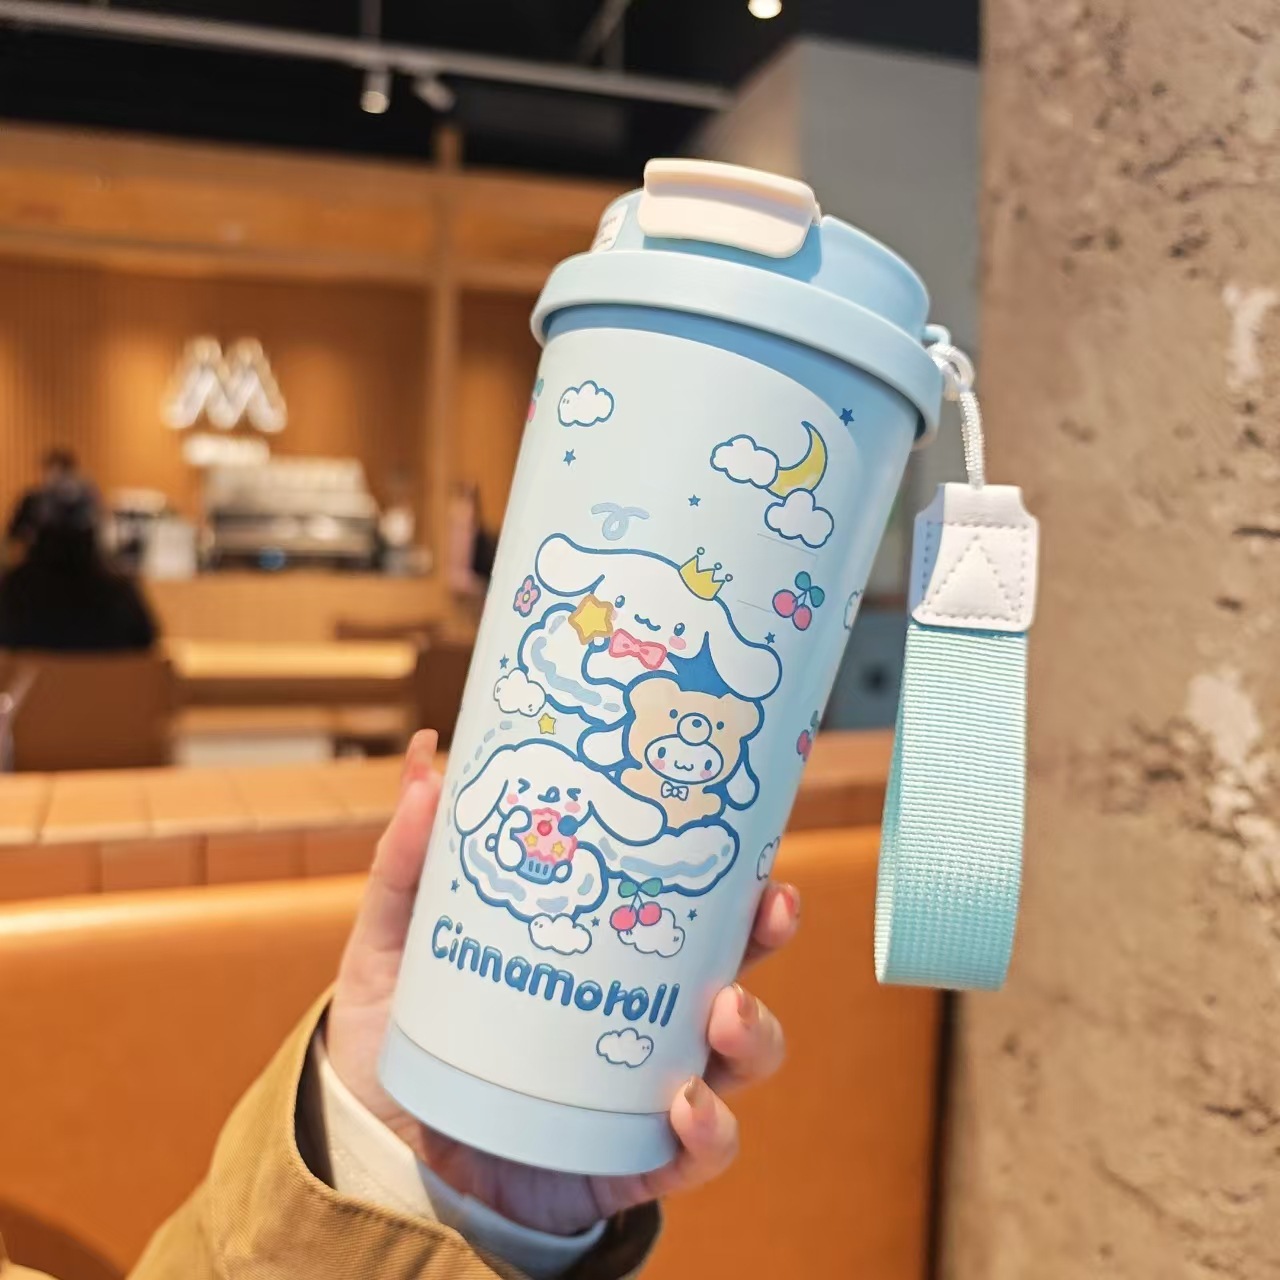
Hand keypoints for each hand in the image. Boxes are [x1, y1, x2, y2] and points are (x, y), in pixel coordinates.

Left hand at [327, 730, 800, 1236]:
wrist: (375, 1159)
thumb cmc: (399, 1041)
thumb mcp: (397, 944)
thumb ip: (409, 859)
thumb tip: (429, 755)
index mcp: (603, 958)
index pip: (685, 908)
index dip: (729, 870)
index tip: (748, 834)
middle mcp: (639, 1018)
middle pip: (733, 967)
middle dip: (766, 935)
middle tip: (772, 906)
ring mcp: (642, 1092)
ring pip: (741, 1057)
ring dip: (756, 1029)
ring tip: (726, 1010)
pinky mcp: (631, 1160)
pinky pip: (702, 1151)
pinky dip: (711, 1129)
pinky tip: (685, 1104)